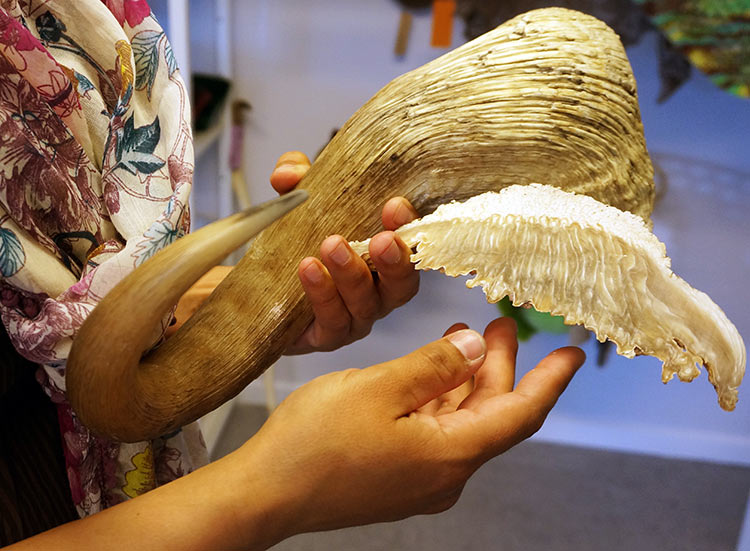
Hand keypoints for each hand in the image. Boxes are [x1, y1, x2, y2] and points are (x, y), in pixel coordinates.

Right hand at [241, 317, 584, 537]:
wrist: (265, 493)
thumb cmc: (314, 442)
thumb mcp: (379, 388)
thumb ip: (434, 365)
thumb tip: (476, 348)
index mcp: (450, 454)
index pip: (521, 414)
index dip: (550, 381)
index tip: (573, 353)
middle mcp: (444, 474)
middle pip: (490, 413)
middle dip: (499, 366)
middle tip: (500, 322)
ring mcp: (421, 480)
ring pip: (462, 422)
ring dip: (467, 379)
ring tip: (463, 335)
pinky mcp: (399, 477)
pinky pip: (436, 433)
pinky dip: (441, 398)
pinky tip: (429, 370)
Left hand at [270, 151, 420, 353]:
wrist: (259, 292)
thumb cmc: (296, 245)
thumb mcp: (299, 204)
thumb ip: (296, 180)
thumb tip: (289, 173)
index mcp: (384, 260)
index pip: (411, 246)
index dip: (410, 228)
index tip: (395, 206)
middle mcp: (378, 293)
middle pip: (401, 286)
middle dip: (395, 261)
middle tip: (381, 239)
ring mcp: (355, 318)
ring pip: (365, 304)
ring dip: (352, 274)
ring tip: (332, 245)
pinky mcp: (326, 336)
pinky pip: (332, 321)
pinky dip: (321, 294)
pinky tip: (309, 269)